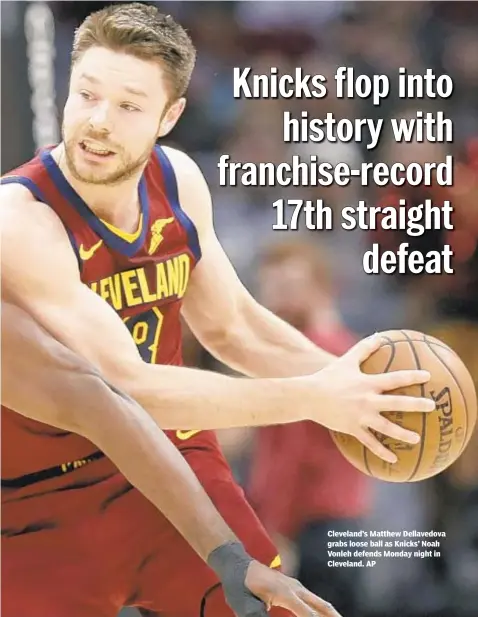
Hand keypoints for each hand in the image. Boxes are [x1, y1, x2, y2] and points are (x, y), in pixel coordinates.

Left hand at [245, 560, 341, 616]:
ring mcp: (295, 585)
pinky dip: (322, 610)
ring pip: (320, 602)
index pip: (308, 614)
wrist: (237, 564)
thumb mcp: (244, 606)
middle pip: (322, 605)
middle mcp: (294, 587)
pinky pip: (313, 600)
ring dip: (330, 614)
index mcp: (283, 592)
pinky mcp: (294, 587)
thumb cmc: (239, 585)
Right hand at [308, 334, 435, 462]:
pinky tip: (394, 459)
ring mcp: (360, 416)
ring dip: (403, 434)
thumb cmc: (329, 376)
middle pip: (397, 403)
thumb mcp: (347, 360)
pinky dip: (382, 451)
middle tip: (432, 406)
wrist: (308, 396)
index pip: (395, 379)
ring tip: (417, 438)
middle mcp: (367, 400)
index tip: (427, 377)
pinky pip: (370, 442)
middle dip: (416, 405)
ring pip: (386, 427)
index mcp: (368, 383)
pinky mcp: (352, 429)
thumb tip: (380, 335)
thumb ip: (364, 348)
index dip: (412, 376)